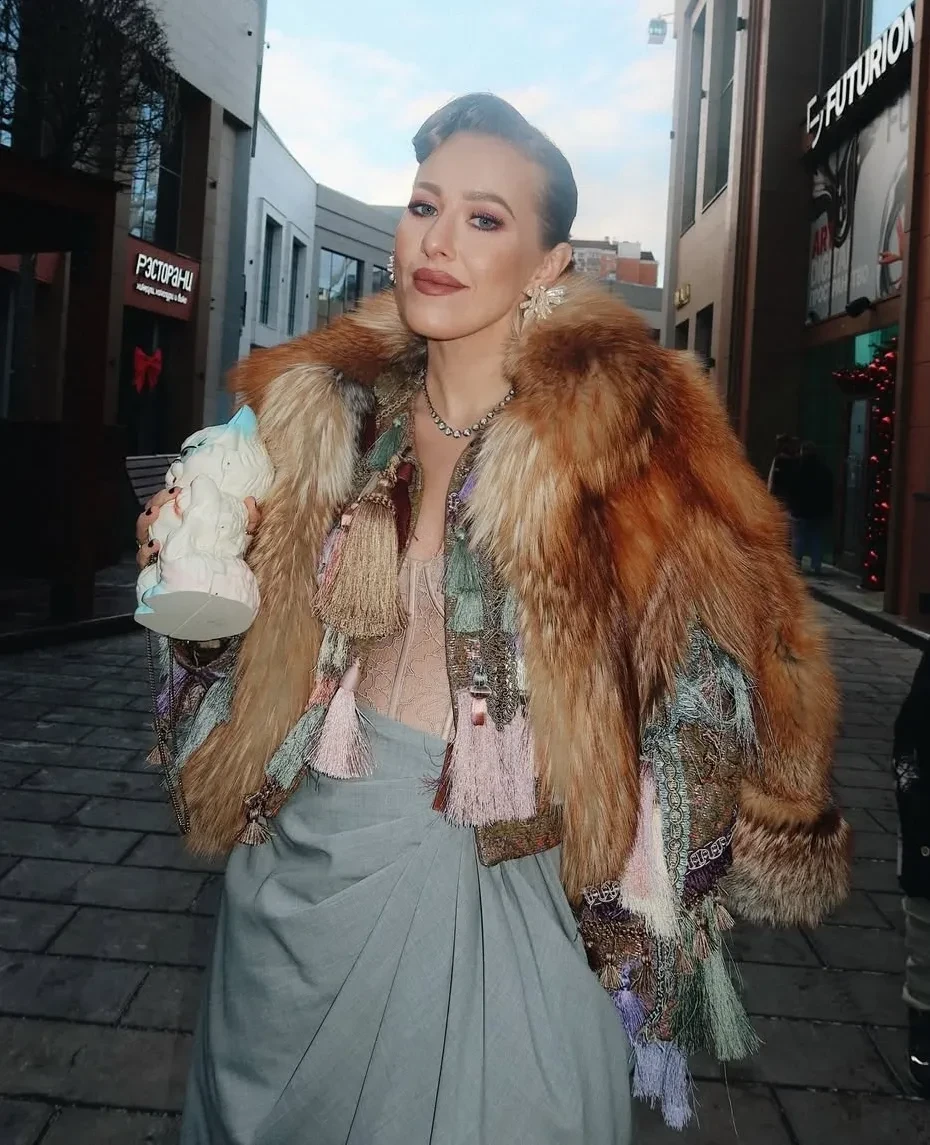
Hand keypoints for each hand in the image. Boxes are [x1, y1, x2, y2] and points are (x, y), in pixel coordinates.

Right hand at [135, 490, 262, 570]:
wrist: (218, 596)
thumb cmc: (225, 563)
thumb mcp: (240, 539)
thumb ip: (248, 520)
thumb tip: (251, 501)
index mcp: (184, 525)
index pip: (170, 504)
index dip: (169, 495)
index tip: (178, 488)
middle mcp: (168, 536)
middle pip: (154, 513)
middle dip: (158, 500)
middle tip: (170, 495)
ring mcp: (159, 554)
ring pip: (143, 532)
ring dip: (145, 520)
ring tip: (154, 512)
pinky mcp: (154, 571)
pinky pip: (143, 559)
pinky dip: (146, 550)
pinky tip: (156, 545)